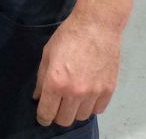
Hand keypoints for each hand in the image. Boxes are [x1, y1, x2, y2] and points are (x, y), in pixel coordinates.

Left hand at [33, 12, 120, 126]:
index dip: (43, 117)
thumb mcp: (47, 53)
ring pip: (82, 117)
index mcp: (56, 82)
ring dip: (75, 111)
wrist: (96, 26)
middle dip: (57, 115)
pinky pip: (98, 110)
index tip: (43, 117)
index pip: (47, 113)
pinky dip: (91, 106)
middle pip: (65, 120)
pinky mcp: (108, 90)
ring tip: (72, 98)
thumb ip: (41, 77)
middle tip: (57, 105)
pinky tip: (87, 94)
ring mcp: (93, 93)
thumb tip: (38, 96)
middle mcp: (75, 92)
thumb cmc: (68, 35)